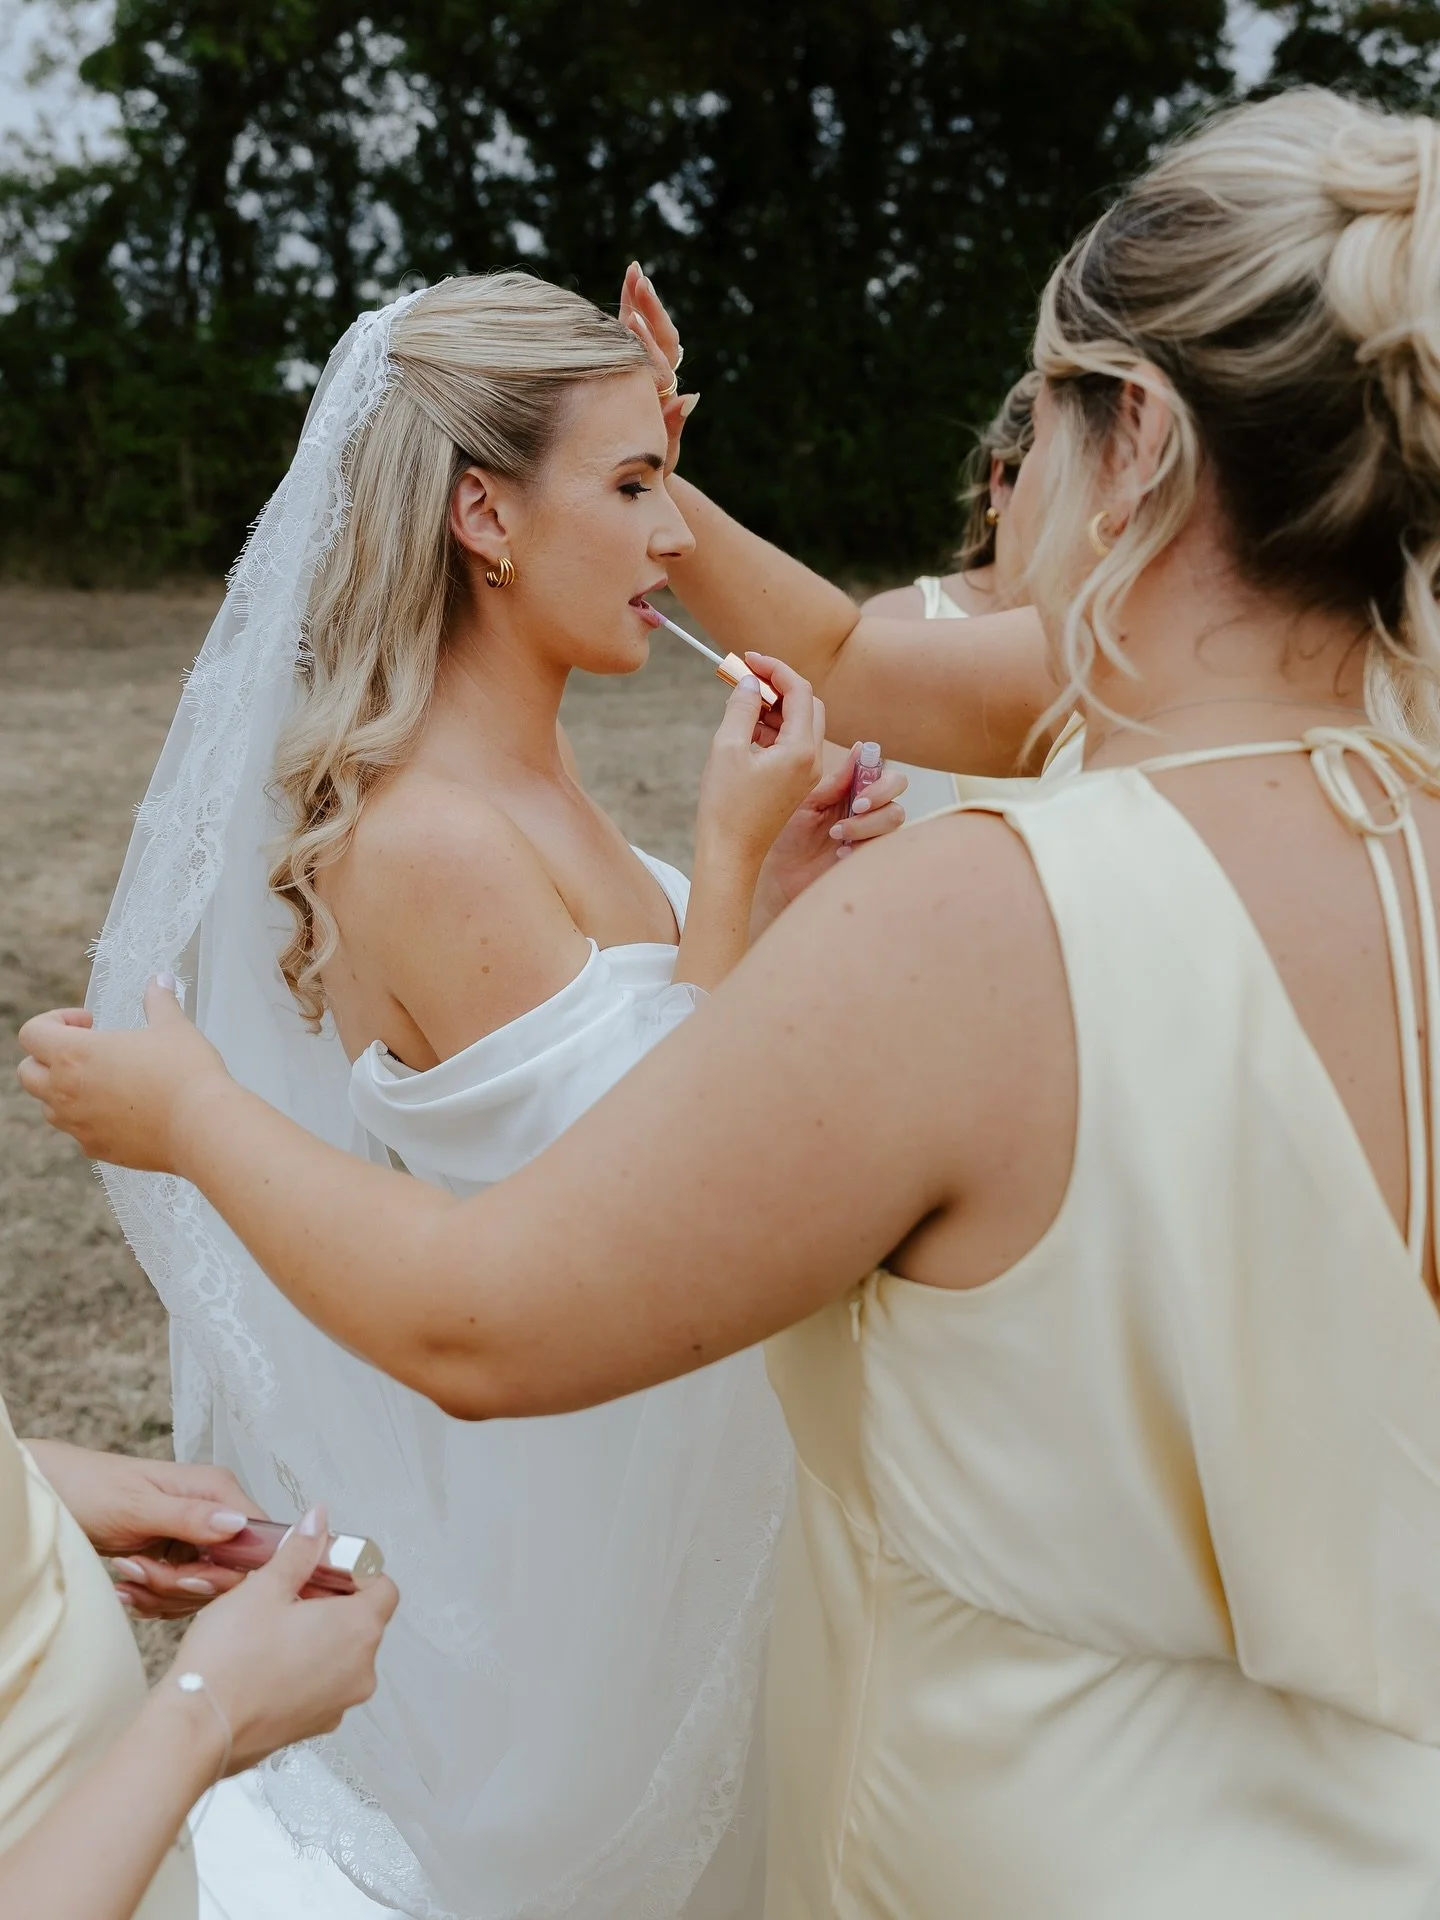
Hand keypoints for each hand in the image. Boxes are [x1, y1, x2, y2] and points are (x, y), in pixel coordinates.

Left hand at [18, 979, 230, 1174]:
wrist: (202, 1127)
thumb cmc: (185, 1073)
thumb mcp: (173, 1027)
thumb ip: (159, 1001)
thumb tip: (161, 981)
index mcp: (75, 1054)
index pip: (32, 1033)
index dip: (55, 1020)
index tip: (88, 1022)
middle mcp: (65, 1091)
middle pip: (28, 1073)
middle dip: (49, 1058)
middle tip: (88, 1051)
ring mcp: (78, 1124)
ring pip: (49, 1106)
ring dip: (66, 1091)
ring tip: (106, 1082)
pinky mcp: (96, 1149)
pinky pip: (78, 1131)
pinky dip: (90, 1119)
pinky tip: (125, 1111)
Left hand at [25, 1440, 262, 1620]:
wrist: (52, 1495)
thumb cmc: (89, 1488)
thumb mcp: (137, 1505)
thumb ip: (189, 1516)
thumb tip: (237, 1525)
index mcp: (216, 1490)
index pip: (255, 1540)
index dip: (228, 1570)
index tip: (185, 1577)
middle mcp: (213, 1513)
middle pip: (227, 1572)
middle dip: (180, 1583)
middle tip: (138, 1571)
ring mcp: (196, 1537)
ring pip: (202, 1588)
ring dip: (160, 1592)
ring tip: (125, 1574)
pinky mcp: (177, 1557)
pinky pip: (180, 1594)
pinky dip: (152, 1599)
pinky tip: (126, 1587)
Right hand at [168, 1506, 397, 1774]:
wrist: (195, 1731)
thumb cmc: (228, 1662)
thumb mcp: (265, 1588)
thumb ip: (300, 1552)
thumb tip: (318, 1522)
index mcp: (357, 1630)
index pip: (383, 1588)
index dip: (355, 1571)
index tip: (322, 1566)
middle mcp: (359, 1671)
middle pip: (363, 1620)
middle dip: (332, 1599)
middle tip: (290, 1590)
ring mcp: (338, 1704)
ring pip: (342, 1653)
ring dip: (318, 1633)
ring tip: (273, 1624)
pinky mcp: (314, 1725)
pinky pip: (322, 1684)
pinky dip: (305, 1667)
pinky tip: (267, 1658)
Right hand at [619, 262, 696, 474]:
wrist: (643, 484)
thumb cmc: (647, 477)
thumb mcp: (662, 456)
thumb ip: (673, 428)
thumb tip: (692, 395)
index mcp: (666, 398)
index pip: (660, 362)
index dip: (645, 342)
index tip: (629, 321)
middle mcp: (663, 382)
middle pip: (662, 337)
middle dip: (648, 307)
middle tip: (637, 275)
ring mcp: (651, 376)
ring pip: (651, 334)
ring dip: (641, 303)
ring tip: (633, 271)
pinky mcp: (639, 374)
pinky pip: (636, 340)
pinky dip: (631, 314)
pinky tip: (626, 290)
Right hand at [696, 657, 826, 876]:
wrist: (730, 856)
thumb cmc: (726, 807)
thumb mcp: (726, 748)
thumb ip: (741, 708)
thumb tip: (749, 683)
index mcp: (801, 750)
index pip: (800, 691)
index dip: (775, 668)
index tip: (747, 659)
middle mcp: (812, 761)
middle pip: (808, 704)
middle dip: (778, 685)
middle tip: (745, 677)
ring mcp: (806, 773)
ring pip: (800, 723)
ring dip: (774, 707)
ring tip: (739, 703)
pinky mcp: (796, 783)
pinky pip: (792, 744)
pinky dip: (772, 728)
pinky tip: (745, 729)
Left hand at [752, 734, 908, 932]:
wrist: (777, 872)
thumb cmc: (788, 833)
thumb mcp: (808, 802)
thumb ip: (836, 781)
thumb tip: (860, 749)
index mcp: (855, 790)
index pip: (887, 776)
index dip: (882, 782)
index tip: (858, 796)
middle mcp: (869, 810)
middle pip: (898, 794)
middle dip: (880, 800)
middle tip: (854, 811)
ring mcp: (872, 835)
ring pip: (895, 820)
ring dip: (867, 825)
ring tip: (837, 835)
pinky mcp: (869, 858)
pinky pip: (884, 849)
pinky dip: (863, 848)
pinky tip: (840, 855)